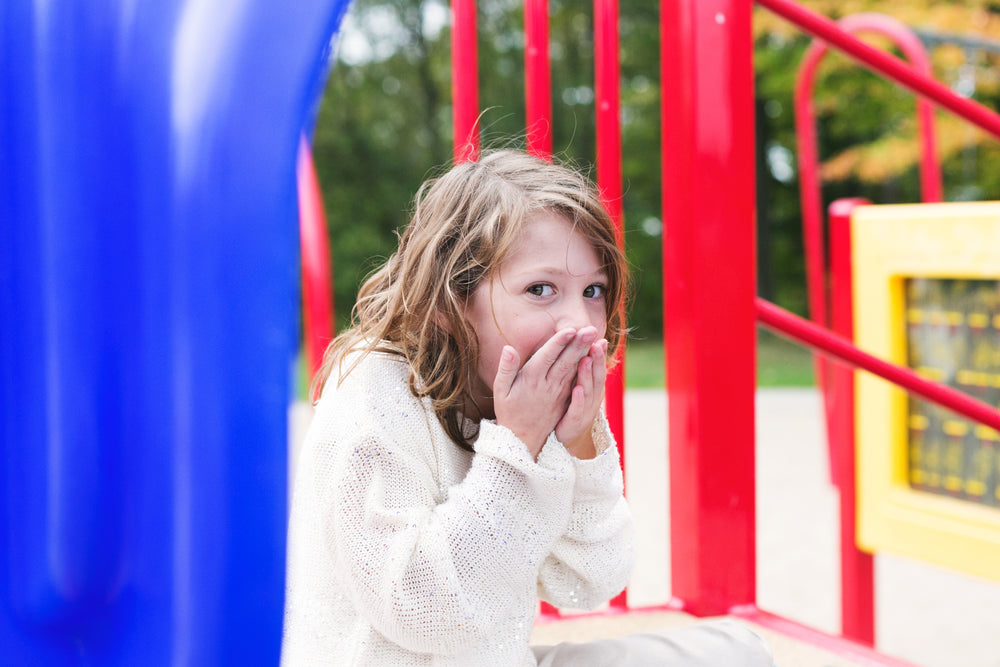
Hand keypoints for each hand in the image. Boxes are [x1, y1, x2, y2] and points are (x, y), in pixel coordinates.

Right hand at [492, 327, 599, 458]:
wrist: (522, 440)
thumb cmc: (508, 412)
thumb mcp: (500, 391)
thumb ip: (506, 369)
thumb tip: (508, 348)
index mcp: (531, 380)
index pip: (547, 357)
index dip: (558, 343)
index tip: (570, 329)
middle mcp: (548, 385)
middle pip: (565, 361)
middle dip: (578, 344)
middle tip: (590, 329)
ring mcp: (558, 393)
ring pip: (573, 369)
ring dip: (584, 352)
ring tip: (593, 336)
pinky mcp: (564, 399)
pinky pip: (576, 380)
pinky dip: (584, 366)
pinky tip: (591, 354)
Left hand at [555, 338, 606, 458]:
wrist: (565, 438)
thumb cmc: (570, 408)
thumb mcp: (576, 387)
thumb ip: (579, 369)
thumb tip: (582, 347)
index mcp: (592, 386)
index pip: (596, 367)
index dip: (598, 353)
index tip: (598, 337)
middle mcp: (592, 397)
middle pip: (596, 375)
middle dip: (596, 359)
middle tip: (595, 343)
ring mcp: (585, 410)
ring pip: (588, 390)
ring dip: (587, 375)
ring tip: (586, 360)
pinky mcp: (574, 422)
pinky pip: (577, 410)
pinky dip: (578, 400)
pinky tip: (576, 390)